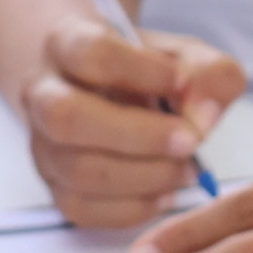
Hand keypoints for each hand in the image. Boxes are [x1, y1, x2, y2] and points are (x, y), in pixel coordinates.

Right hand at [22, 12, 240, 227]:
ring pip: (78, 170)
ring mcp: (43, 145)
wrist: (119, 96)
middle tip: (190, 141)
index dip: (141, 70)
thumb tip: (203, 113)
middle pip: (68, 117)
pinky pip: (83, 209)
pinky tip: (166, 192)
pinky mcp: (54, 187)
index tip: (182, 81)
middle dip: (138, 136)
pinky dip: (133, 208)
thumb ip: (209, 74)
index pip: (91, 53)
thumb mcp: (188, 58)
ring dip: (145, 176)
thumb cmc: (151, 74)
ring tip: (187, 169)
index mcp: (67, 43)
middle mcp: (43, 94)